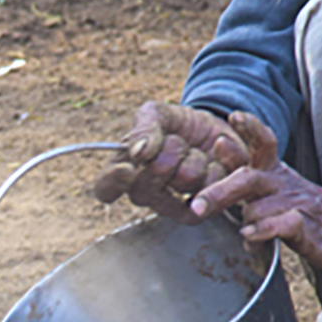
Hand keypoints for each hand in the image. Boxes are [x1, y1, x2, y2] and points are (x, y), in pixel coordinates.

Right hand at [91, 101, 251, 221]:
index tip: (127, 168)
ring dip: (194, 157)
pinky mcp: (203, 207)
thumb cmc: (175, 123)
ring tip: (195, 150)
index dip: (113, 181)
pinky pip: (210, 191)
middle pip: (147, 186)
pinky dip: (217, 166)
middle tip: (175, 140)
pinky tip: (214, 158)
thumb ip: (144, 128)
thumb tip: (138, 153)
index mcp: (124, 169)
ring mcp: (173, 204)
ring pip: (183, 182)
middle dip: (167, 153)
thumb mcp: (157, 113)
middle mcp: (145, 192)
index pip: (105, 188)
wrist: (213, 128)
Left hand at [190, 113, 321, 270]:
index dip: (249, 127)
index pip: (262, 141)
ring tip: (241, 229)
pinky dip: (264, 230)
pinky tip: (249, 236)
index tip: (232, 116)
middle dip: (220, 191)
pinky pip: (283, 224)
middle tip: (197, 206)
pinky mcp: (304, 228)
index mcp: (270, 170)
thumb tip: (219, 141)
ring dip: (245, 216)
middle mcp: (278, 184)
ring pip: (259, 204)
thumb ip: (242, 168)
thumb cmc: (296, 205)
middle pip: (248, 178)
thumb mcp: (269, 183)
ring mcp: (292, 205)